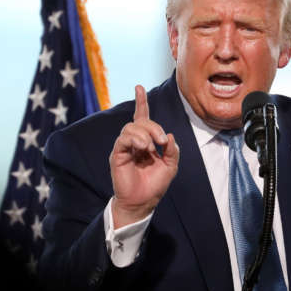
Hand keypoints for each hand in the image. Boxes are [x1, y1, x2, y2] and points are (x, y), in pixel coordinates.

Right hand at [109, 85, 179, 227]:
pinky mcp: (117, 154)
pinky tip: (142, 148)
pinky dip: (134, 139)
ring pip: (131, 128)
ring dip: (144, 134)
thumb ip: (172, 150)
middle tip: (162, 141)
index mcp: (146, 142)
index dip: (141, 102)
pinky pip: (123, 139)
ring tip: (150, 147)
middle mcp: (134, 142)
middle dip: (154, 127)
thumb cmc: (155, 185)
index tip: (139, 87)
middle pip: (141, 122)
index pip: (142, 118)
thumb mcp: (171, 166)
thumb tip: (169, 136)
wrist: (143, 202)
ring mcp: (124, 147)